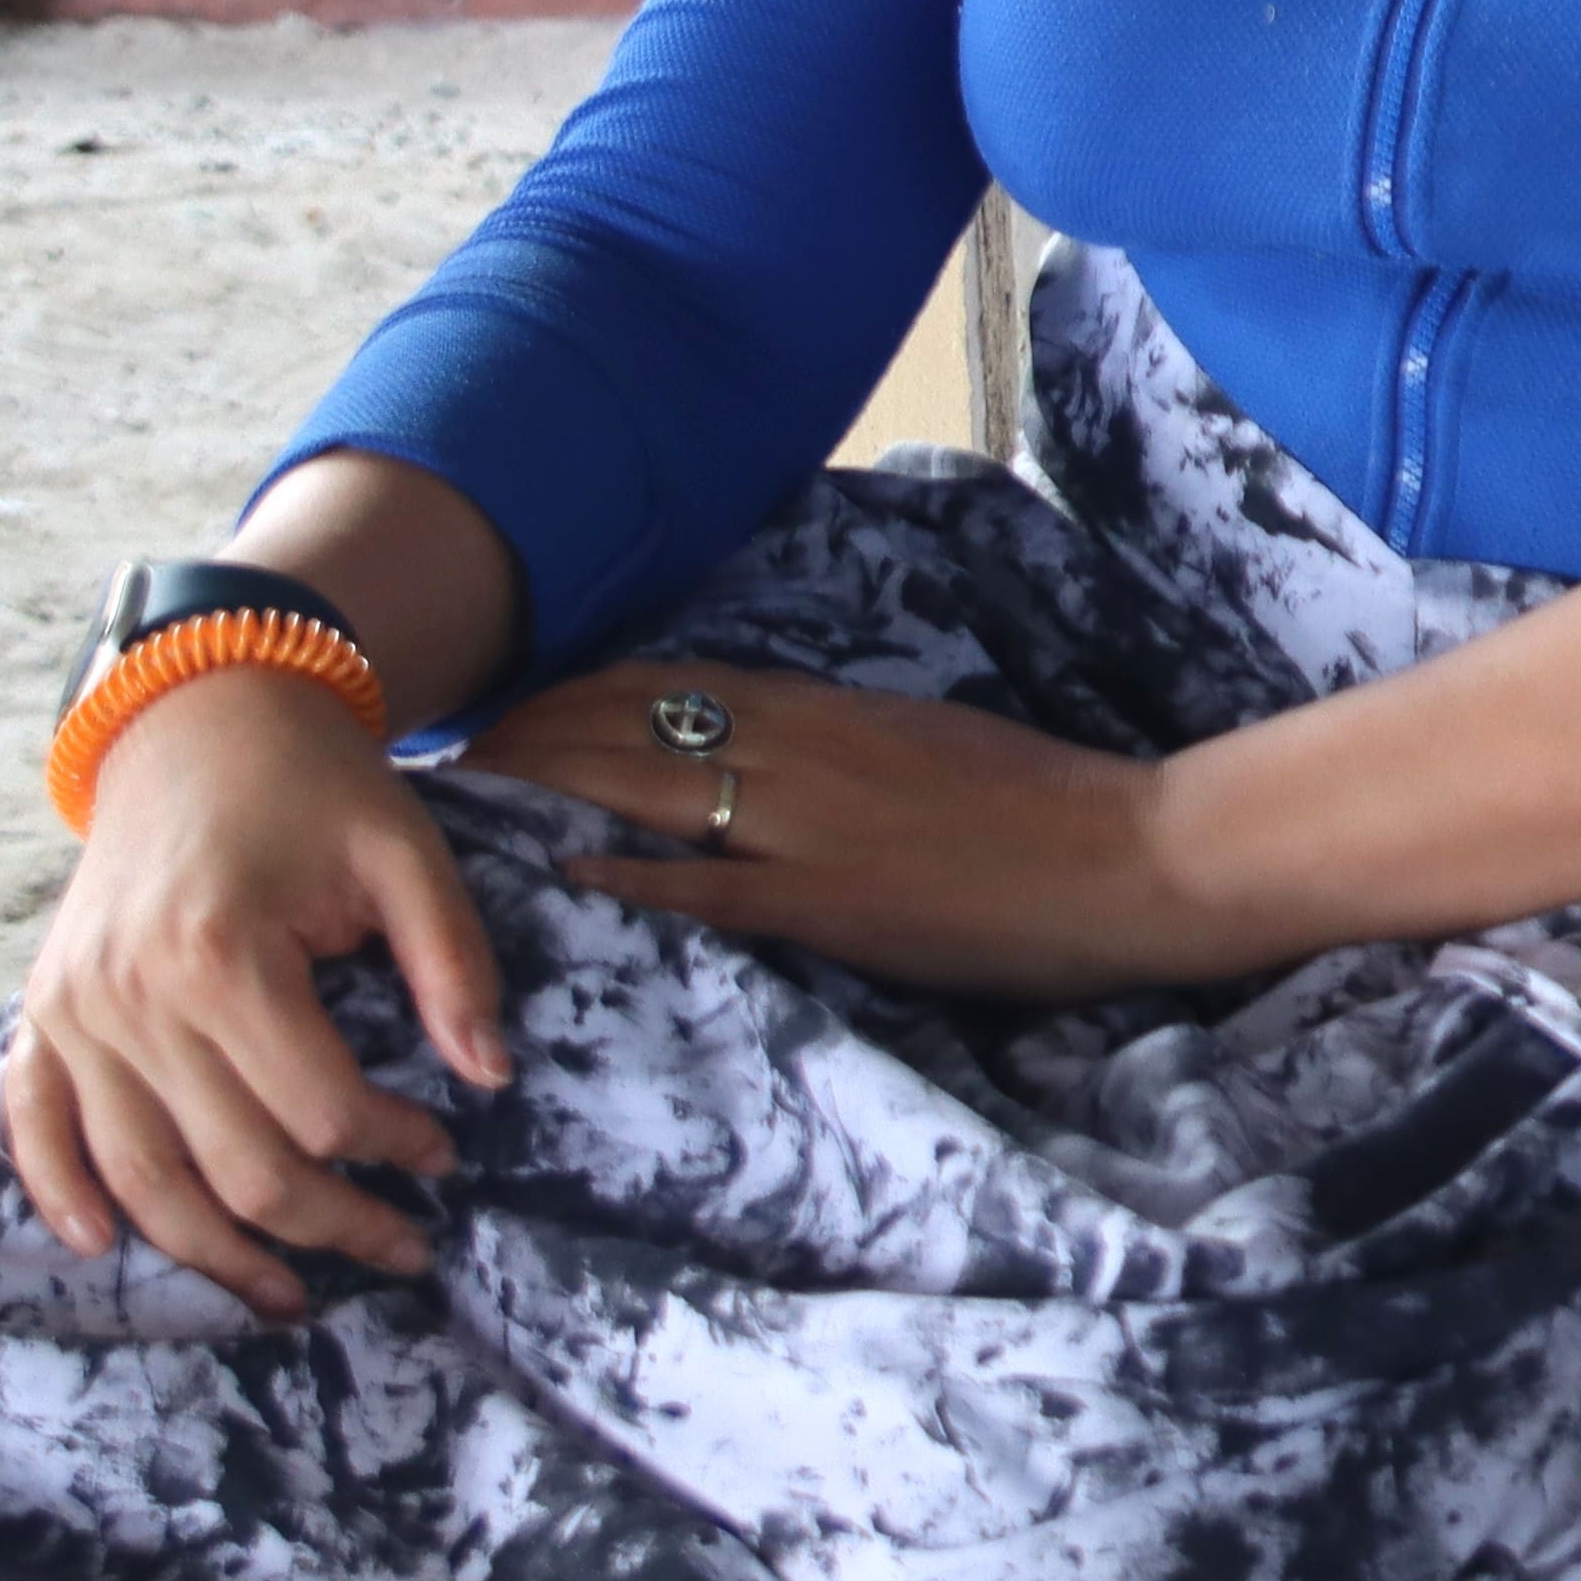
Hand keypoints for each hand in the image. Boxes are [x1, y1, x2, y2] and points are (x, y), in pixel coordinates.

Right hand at [4, 671, 510, 1321]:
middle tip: (402, 1252)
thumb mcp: (408, 852)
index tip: (446, 1154)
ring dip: (213, 1256)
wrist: (197, 719)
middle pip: (230, 1168)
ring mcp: (72, 1011)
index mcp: (221, 954)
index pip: (317, 1110)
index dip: (395, 1150)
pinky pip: (35, 1128)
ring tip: (291, 1296)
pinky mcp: (42, 1013)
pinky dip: (62, 1194)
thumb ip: (452, 963)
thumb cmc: (314, 787)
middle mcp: (129, 996)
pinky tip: (107, 1249)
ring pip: (138, 1180)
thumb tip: (491, 1077)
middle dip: (329, 1228)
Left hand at [467, 660, 1229, 1000]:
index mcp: (830, 708)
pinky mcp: (833, 903)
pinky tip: (559, 877)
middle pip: (628, 723)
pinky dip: (624, 877)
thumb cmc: (1047, 802)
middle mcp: (805, 750)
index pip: (667, 677)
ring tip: (465, 812)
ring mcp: (813, 825)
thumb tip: (763, 751)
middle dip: (525, 739)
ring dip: (544, 793)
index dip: (571, 691)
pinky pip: (705, 885)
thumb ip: (839, 744)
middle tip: (447, 762)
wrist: (1132, 854)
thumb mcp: (930, 742)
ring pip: (644, 786)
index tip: (507, 711)